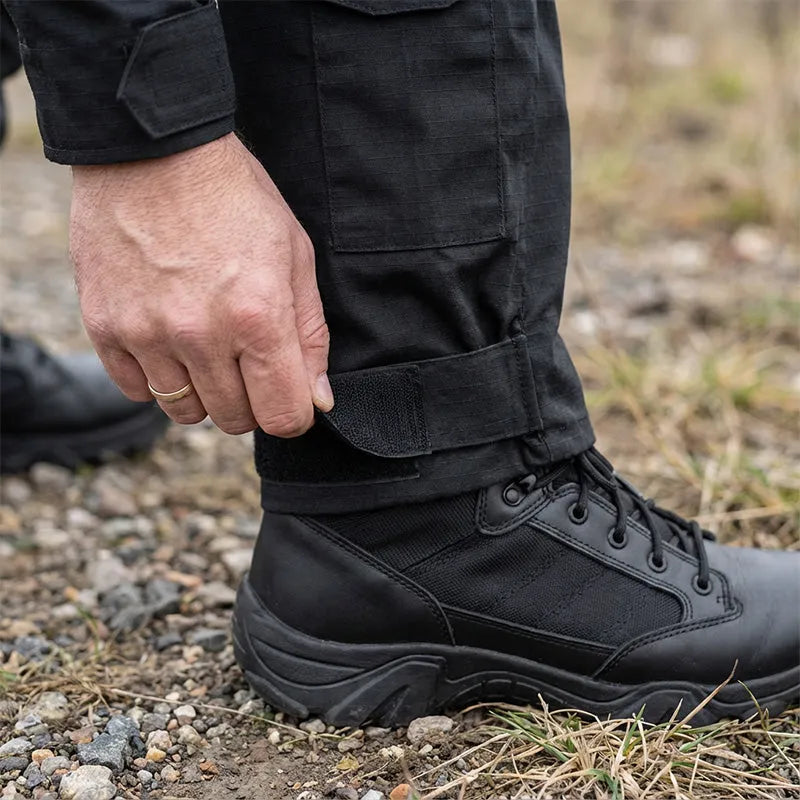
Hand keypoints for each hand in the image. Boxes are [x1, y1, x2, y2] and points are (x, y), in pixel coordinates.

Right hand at [70, 133, 332, 436]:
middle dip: (251, 400)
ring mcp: (146, 333)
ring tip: (206, 345)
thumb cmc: (235, 200)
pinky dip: (158, 377)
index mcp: (257, 318)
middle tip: (247, 359)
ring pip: (184, 412)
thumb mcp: (295, 256)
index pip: (282, 416)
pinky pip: (137, 390)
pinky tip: (168, 340)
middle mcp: (200, 334)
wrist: (153, 151)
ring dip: (204, 391)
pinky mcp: (105, 326)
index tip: (289, 395)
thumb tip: (317, 399)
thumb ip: (310, 335)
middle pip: (234, 420)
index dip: (294, 414)